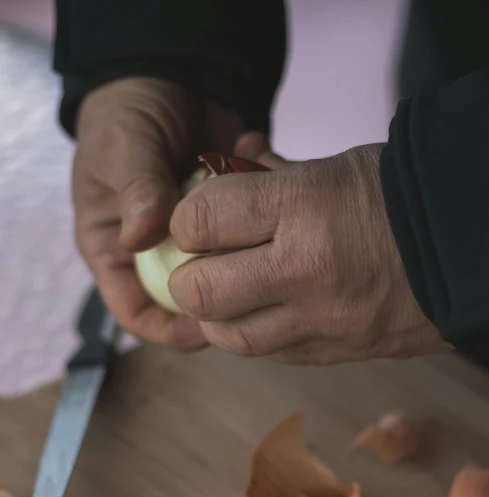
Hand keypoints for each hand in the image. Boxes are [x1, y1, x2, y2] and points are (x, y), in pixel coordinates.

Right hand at [73, 78, 257, 348]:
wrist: (171, 69)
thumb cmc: (128, 111)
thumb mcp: (124, 146)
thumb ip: (136, 189)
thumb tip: (142, 237)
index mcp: (117, 248)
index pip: (136, 311)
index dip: (168, 328)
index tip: (205, 327)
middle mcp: (158, 252)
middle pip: (189, 302)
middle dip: (221, 300)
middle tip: (253, 286)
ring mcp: (199, 238)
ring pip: (228, 272)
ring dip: (248, 249)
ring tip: (263, 215)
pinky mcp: (233, 217)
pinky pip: (253, 230)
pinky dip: (264, 205)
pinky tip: (264, 162)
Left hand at [168, 142, 448, 363]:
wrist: (474, 246)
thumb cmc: (405, 195)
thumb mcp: (334, 167)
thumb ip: (273, 177)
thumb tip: (226, 169)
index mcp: (305, 206)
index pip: (201, 220)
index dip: (186, 220)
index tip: (197, 220)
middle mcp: (307, 269)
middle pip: (201, 292)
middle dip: (190, 278)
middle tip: (202, 264)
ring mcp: (324, 321)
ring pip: (231, 338)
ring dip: (217, 317)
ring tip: (230, 294)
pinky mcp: (339, 352)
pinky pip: (272, 354)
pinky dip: (256, 335)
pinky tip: (267, 313)